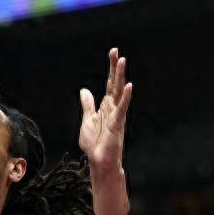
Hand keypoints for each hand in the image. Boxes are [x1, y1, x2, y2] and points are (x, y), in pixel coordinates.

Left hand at [78, 48, 132, 176]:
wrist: (99, 162)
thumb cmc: (95, 145)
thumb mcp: (87, 121)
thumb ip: (88, 105)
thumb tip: (84, 90)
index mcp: (105, 107)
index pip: (109, 84)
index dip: (110, 69)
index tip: (113, 53)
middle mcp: (113, 108)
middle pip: (115, 84)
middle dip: (115, 68)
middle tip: (117, 52)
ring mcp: (116, 116)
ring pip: (119, 92)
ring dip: (120, 77)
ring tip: (122, 61)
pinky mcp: (117, 125)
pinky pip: (122, 108)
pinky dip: (125, 97)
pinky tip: (129, 86)